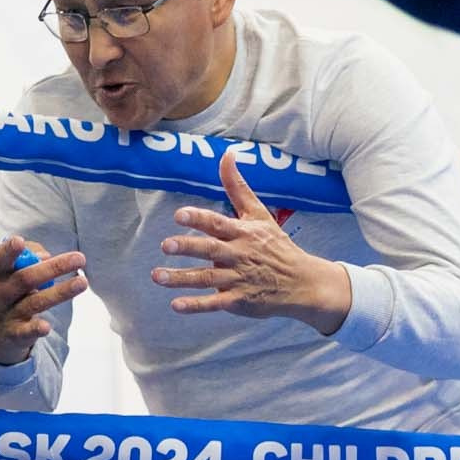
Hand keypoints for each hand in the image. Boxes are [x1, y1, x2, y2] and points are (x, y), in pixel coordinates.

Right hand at [0, 235, 87, 363]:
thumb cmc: (10, 290)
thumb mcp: (11, 273)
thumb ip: (28, 258)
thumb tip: (46, 257)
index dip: (8, 251)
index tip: (19, 241)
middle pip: (25, 279)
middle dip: (53, 268)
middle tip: (80, 258)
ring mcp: (5, 315)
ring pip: (35, 302)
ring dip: (60, 292)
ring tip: (82, 282)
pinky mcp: (14, 335)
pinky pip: (26, 332)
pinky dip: (35, 329)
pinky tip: (46, 327)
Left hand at [153, 153, 350, 331]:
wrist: (302, 282)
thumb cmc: (275, 245)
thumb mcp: (259, 214)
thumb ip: (237, 186)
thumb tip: (226, 154)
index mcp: (242, 233)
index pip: (218, 223)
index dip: (199, 218)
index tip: (180, 214)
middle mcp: (239, 255)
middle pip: (210, 250)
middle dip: (188, 247)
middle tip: (166, 245)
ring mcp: (238, 280)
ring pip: (207, 279)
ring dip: (181, 278)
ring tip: (157, 276)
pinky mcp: (239, 301)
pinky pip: (215, 303)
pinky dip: (196, 305)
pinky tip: (175, 305)